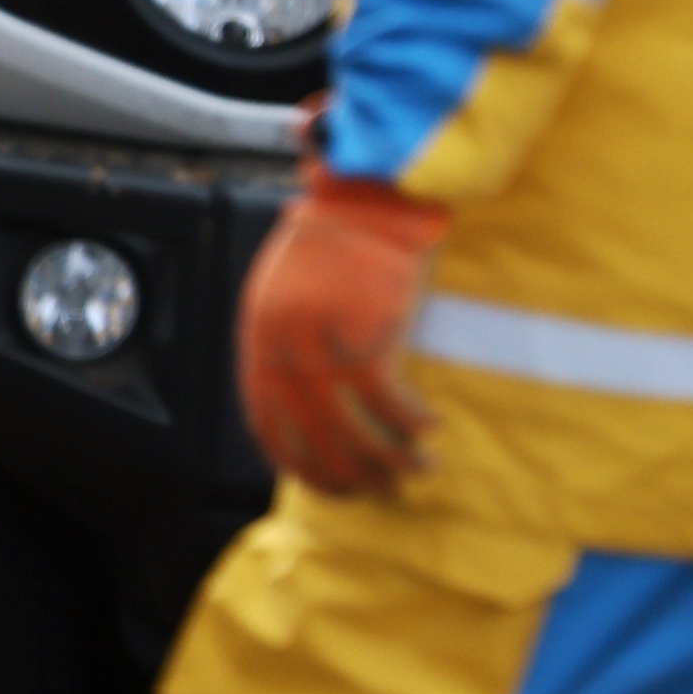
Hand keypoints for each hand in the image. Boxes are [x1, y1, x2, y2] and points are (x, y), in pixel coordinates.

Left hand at [234, 169, 452, 496]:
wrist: (365, 201)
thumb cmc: (332, 243)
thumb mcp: (285, 292)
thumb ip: (286, 341)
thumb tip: (301, 394)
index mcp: (260, 336)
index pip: (267, 420)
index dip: (294, 461)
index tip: (322, 483)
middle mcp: (286, 347)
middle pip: (313, 437)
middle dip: (345, 476)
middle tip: (374, 492)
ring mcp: (326, 346)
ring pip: (356, 432)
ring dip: (389, 463)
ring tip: (416, 471)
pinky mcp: (368, 338)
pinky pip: (392, 404)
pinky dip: (413, 425)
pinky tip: (431, 430)